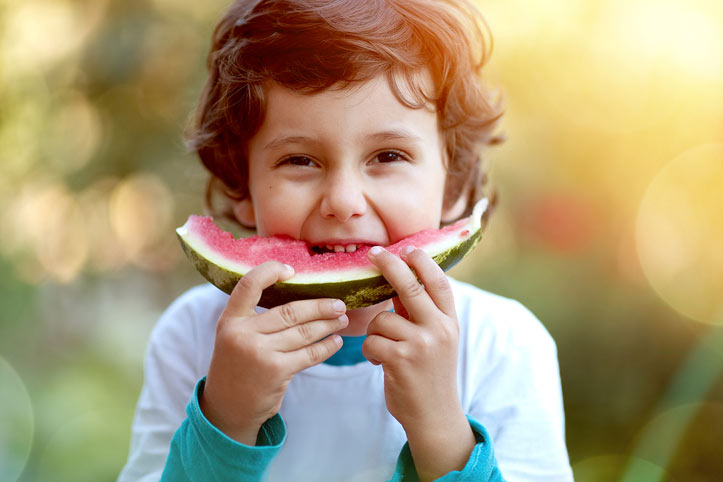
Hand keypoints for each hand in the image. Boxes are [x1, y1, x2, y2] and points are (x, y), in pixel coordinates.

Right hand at [200, 261, 347, 444]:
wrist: (227, 409)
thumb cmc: (237, 367)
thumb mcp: (232, 337)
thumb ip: (254, 318)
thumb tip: (297, 295)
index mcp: (230, 320)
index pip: (249, 285)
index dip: (271, 271)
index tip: (293, 270)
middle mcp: (242, 333)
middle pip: (290, 311)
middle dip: (320, 306)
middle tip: (339, 304)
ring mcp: (260, 352)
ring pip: (304, 332)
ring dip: (328, 325)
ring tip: (341, 320)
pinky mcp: (277, 371)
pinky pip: (310, 353)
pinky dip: (326, 347)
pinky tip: (335, 342)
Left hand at [363, 246, 474, 480]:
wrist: (435, 417)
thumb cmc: (430, 375)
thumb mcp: (436, 342)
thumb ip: (420, 314)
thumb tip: (398, 282)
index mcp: (450, 322)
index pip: (439, 283)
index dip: (423, 262)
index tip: (408, 248)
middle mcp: (439, 330)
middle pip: (410, 286)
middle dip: (390, 265)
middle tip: (374, 253)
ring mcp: (421, 344)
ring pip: (382, 319)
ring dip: (375, 332)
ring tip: (383, 350)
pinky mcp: (401, 359)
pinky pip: (371, 341)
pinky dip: (370, 351)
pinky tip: (379, 362)